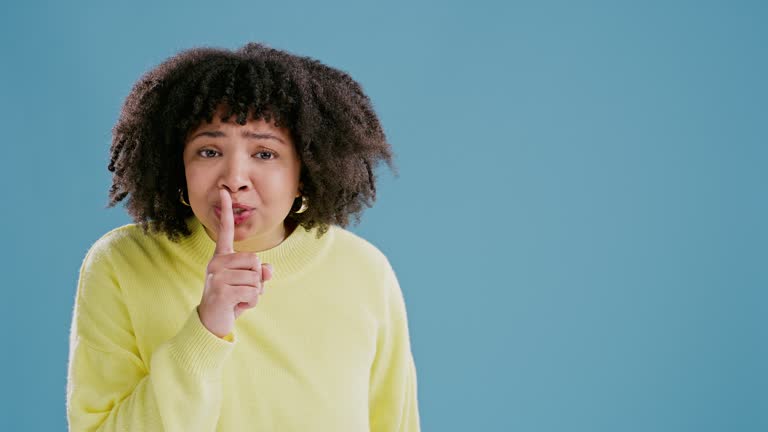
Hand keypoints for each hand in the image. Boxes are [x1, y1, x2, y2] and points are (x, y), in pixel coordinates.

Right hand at [197, 189, 273, 337]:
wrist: (212, 323)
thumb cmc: (232, 300)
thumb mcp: (249, 285)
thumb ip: (260, 275)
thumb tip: (268, 270)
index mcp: (222, 257)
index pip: (226, 231)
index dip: (227, 211)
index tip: (224, 191)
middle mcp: (216, 263)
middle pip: (255, 260)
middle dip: (257, 279)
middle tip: (242, 290)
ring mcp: (217, 276)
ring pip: (256, 279)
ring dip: (255, 293)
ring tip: (239, 299)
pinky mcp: (222, 291)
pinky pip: (253, 293)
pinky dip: (252, 303)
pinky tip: (237, 306)